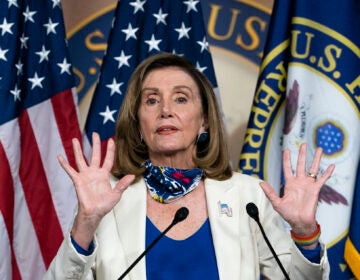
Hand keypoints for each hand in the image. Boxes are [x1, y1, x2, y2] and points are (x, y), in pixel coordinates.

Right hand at [58, 132, 134, 247]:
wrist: (94, 213)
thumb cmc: (105, 205)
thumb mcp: (116, 194)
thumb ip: (122, 184)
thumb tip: (132, 176)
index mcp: (104, 174)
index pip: (108, 159)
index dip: (110, 150)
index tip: (111, 140)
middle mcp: (94, 172)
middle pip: (95, 155)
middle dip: (95, 144)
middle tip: (95, 133)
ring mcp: (85, 176)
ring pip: (81, 159)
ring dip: (78, 150)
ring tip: (75, 139)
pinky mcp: (77, 180)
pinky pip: (70, 170)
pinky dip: (65, 164)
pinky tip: (60, 156)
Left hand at [260, 143, 334, 236]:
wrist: (299, 222)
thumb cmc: (288, 214)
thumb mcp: (276, 202)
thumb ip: (269, 192)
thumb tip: (260, 183)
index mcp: (289, 183)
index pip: (287, 168)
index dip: (287, 159)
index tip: (287, 149)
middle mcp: (299, 182)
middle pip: (301, 164)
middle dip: (302, 154)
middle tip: (304, 144)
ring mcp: (308, 185)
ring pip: (313, 169)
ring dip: (316, 159)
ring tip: (320, 149)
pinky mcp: (315, 190)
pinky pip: (322, 179)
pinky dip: (327, 173)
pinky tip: (332, 165)